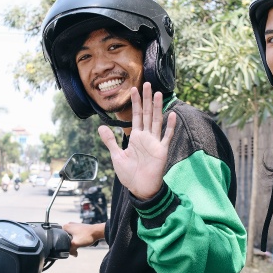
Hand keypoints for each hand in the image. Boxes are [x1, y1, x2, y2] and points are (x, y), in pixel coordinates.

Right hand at [62, 222, 104, 256]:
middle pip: (65, 237)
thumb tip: (73, 254)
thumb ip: (70, 250)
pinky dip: (78, 239)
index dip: (63, 244)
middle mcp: (69, 224)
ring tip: (80, 244)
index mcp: (66, 227)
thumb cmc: (86, 236)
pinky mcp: (80, 227)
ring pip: (71, 237)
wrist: (98, 232)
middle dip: (70, 243)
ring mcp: (75, 225)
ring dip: (75, 242)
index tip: (69, 247)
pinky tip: (83, 241)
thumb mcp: (76, 244)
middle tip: (75, 247)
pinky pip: (76, 235)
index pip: (59, 237)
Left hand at [98, 82, 176, 199]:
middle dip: (147, 99)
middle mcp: (146, 137)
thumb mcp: (117, 156)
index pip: (136, 116)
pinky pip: (167, 136)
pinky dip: (170, 126)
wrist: (140, 189)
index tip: (134, 89)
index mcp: (135, 137)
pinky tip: (172, 115)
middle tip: (147, 84)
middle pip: (147, 114)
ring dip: (158, 108)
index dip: (135, 103)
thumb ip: (110, 141)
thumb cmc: (129, 174)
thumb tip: (100, 127)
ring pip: (156, 121)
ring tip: (158, 94)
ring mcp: (155, 142)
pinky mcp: (162, 150)